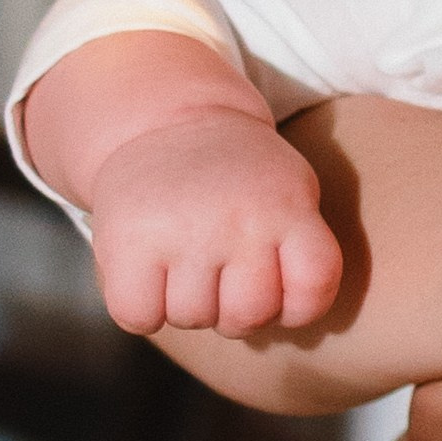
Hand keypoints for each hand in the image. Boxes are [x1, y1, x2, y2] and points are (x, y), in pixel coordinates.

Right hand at [90, 109, 343, 338]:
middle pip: (248, 316)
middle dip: (234, 309)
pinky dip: (143, 310)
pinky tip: (148, 275)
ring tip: (185, 262)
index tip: (279, 284)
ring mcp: (182, 230)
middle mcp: (238, 218)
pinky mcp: (127, 242)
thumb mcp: (290, 193)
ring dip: (187, 304)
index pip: (314, 288)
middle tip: (221, 273)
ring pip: (192, 318)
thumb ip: (300, 250)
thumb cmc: (240, 179)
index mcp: (288, 206)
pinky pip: (139, 317)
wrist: (168, 122)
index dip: (299, 306)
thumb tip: (284, 316)